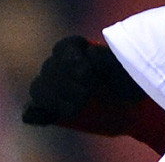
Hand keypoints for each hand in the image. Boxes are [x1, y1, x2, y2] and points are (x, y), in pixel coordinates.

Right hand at [23, 35, 164, 153]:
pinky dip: (36, 114)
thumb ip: (109, 59)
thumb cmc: (130, 80)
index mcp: (76, 48)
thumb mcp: (126, 67)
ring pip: (38, 88)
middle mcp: (59, 65)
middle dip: (66, 83)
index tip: (87, 74)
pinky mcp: (49, 110)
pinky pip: (30, 111)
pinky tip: (53, 116)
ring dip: (55, 99)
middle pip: (48, 69)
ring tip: (78, 106)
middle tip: (87, 94)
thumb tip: (91, 53)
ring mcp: (52, 88)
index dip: (71, 61)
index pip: (62, 48)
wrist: (133, 107)